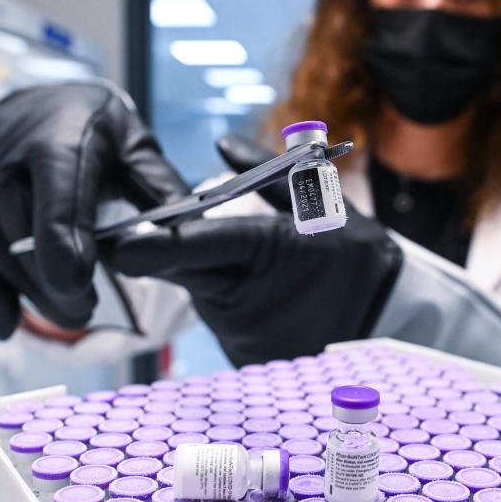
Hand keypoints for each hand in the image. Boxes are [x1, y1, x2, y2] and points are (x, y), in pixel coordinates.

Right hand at [0, 82, 189, 338]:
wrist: (48, 104)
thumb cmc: (103, 134)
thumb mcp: (141, 153)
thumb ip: (161, 193)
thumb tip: (184, 238)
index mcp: (63, 130)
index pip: (55, 185)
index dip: (60, 237)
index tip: (76, 286)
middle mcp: (8, 143)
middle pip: (16, 219)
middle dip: (47, 276)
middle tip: (83, 313)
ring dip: (23, 287)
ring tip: (66, 317)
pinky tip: (7, 325)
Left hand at [104, 134, 402, 364]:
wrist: (388, 321)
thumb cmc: (355, 255)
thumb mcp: (321, 203)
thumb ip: (266, 175)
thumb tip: (223, 145)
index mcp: (264, 251)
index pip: (197, 245)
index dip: (151, 245)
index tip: (111, 245)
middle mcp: (246, 297)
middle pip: (185, 271)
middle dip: (159, 254)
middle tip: (133, 238)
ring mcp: (243, 334)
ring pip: (202, 294)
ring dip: (203, 274)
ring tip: (242, 265)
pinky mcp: (244, 356)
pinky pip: (221, 319)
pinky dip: (227, 301)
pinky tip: (256, 295)